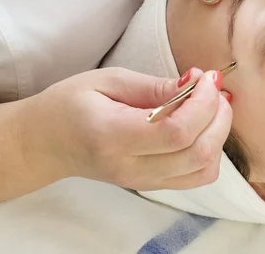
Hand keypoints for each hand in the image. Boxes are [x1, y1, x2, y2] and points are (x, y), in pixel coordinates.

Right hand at [20, 67, 231, 190]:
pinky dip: (210, 150)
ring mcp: (142, 182)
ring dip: (218, 134)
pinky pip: (196, 177)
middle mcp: (130, 167)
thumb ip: (154, 86)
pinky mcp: (151, 186)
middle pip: (197, 153)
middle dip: (219, 116)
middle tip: (213, 87)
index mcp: (112, 136)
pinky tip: (202, 125)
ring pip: (203, 170)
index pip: (176, 131)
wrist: (46, 143)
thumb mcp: (106, 80)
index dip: (203, 103)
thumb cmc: (70, 104)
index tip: (205, 77)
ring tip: (210, 105)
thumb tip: (195, 84)